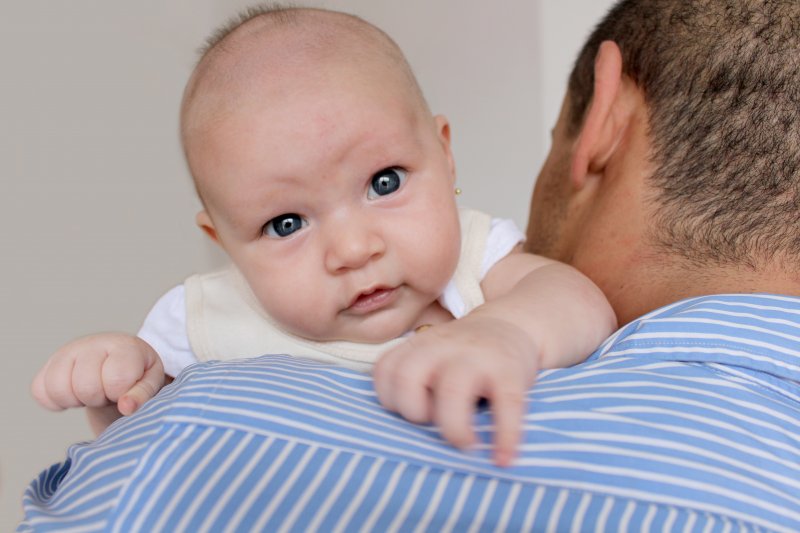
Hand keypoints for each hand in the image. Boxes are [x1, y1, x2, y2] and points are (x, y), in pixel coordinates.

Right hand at [32, 333, 163, 427]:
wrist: (119, 363)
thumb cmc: (137, 374)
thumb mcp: (150, 382)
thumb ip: (143, 395)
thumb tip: (126, 407)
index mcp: (123, 345)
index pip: (116, 379)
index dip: (121, 394)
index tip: (126, 389)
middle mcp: (93, 343)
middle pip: (85, 387)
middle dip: (100, 398)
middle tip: (110, 392)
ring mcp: (68, 352)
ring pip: (58, 389)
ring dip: (77, 400)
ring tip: (94, 392)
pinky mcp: (49, 364)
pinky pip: (39, 391)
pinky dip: (56, 402)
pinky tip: (75, 394)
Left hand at [374, 315, 537, 465]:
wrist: (511, 325)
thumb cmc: (464, 356)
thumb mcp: (433, 355)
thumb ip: (416, 381)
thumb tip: (408, 438)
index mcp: (419, 347)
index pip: (385, 370)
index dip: (390, 399)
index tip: (412, 412)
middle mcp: (442, 348)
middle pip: (406, 377)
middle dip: (413, 411)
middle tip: (432, 424)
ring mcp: (476, 357)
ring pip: (451, 390)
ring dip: (453, 427)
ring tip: (465, 445)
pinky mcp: (510, 371)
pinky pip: (506, 405)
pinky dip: (505, 437)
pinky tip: (502, 458)